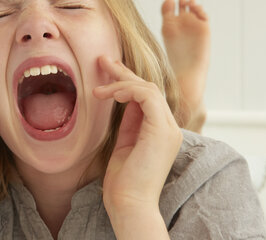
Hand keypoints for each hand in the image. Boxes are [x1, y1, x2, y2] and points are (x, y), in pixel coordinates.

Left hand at [93, 56, 181, 215]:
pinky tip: (109, 94)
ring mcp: (168, 128)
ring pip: (148, 88)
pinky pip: (147, 97)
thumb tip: (119, 100)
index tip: (105, 71)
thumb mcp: (123, 144)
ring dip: (120, 83)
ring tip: (97, 89)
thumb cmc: (123, 181)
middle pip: (147, 88)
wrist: (129, 204)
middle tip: (102, 60)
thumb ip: (127, 123)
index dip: (125, 81)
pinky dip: (127, 91)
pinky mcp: (162, 130)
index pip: (145, 97)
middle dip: (123, 72)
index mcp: (159, 131)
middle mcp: (168, 127)